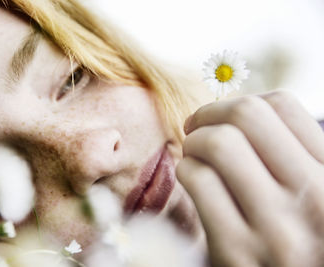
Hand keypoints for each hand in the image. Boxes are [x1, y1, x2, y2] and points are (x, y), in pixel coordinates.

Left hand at [176, 91, 323, 266]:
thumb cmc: (294, 240)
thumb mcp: (311, 195)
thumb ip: (288, 156)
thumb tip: (235, 110)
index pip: (281, 104)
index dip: (240, 103)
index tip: (222, 118)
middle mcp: (315, 199)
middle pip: (245, 114)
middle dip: (208, 113)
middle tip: (196, 127)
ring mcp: (276, 228)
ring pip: (218, 143)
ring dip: (194, 142)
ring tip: (194, 156)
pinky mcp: (236, 251)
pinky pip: (198, 179)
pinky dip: (186, 170)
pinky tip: (191, 181)